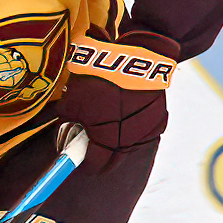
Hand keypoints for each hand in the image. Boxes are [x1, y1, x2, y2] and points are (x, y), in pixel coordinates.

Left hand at [56, 32, 172, 173]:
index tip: (77, 161)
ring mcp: (147, 131)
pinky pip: (144, 131)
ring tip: (110, 123)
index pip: (93, 165)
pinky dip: (135, 127)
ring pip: (129, 146)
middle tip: (91, 148)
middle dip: (101, 156)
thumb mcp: (72, 99)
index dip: (83, 163)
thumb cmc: (100, 79)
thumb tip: (62, 126)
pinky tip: (127, 114)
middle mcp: (129, 141)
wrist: (135, 58)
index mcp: (106, 141)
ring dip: (119, 141)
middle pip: (113, 160)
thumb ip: (66, 119)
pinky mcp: (159, 118)